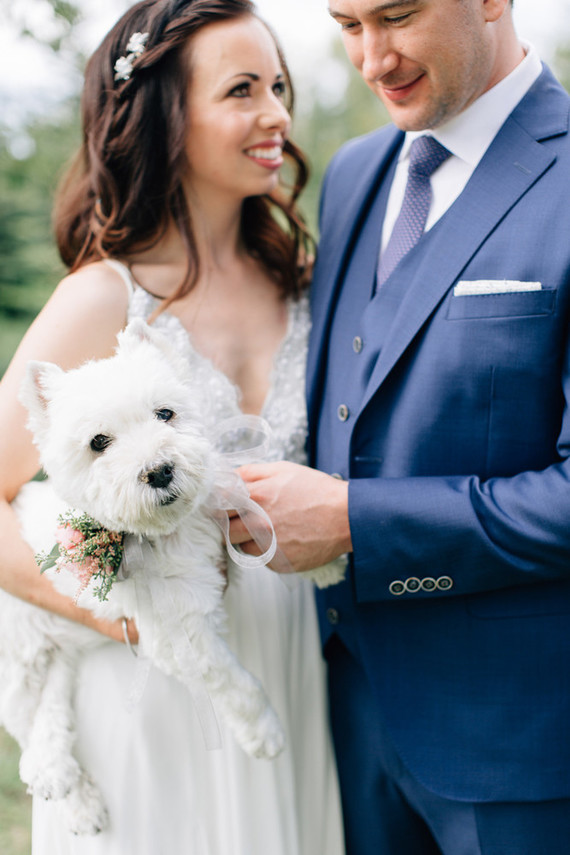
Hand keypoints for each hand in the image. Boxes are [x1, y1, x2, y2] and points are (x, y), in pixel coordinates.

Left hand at [229, 462, 351, 572]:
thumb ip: (251, 472)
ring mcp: (267, 545)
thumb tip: (229, 476)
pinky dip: (265, 550)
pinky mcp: (277, 562)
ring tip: (265, 528)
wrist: (346, 517)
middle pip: (224, 528)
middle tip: (241, 517)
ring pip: (239, 546)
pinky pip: (260, 557)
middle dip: (229, 522)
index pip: (217, 503)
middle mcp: (257, 522)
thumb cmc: (316, 490)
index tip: (221, 504)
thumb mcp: (283, 470)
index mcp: (255, 496)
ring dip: (245, 538)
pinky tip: (282, 538)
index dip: (217, 503)